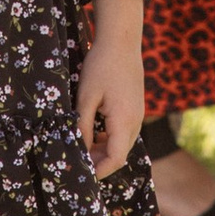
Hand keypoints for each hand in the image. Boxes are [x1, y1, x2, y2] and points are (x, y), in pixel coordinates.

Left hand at [78, 0, 144, 178]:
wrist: (121, 40)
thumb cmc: (101, 66)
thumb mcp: (86, 97)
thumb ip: (83, 126)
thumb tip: (79, 150)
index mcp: (124, 121)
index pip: (115, 159)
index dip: (99, 171)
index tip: (81, 175)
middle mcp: (135, 122)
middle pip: (120, 155)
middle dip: (99, 162)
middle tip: (76, 162)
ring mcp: (138, 115)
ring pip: (122, 144)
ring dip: (104, 150)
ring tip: (81, 147)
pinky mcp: (135, 108)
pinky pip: (124, 132)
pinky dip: (109, 138)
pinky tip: (93, 132)